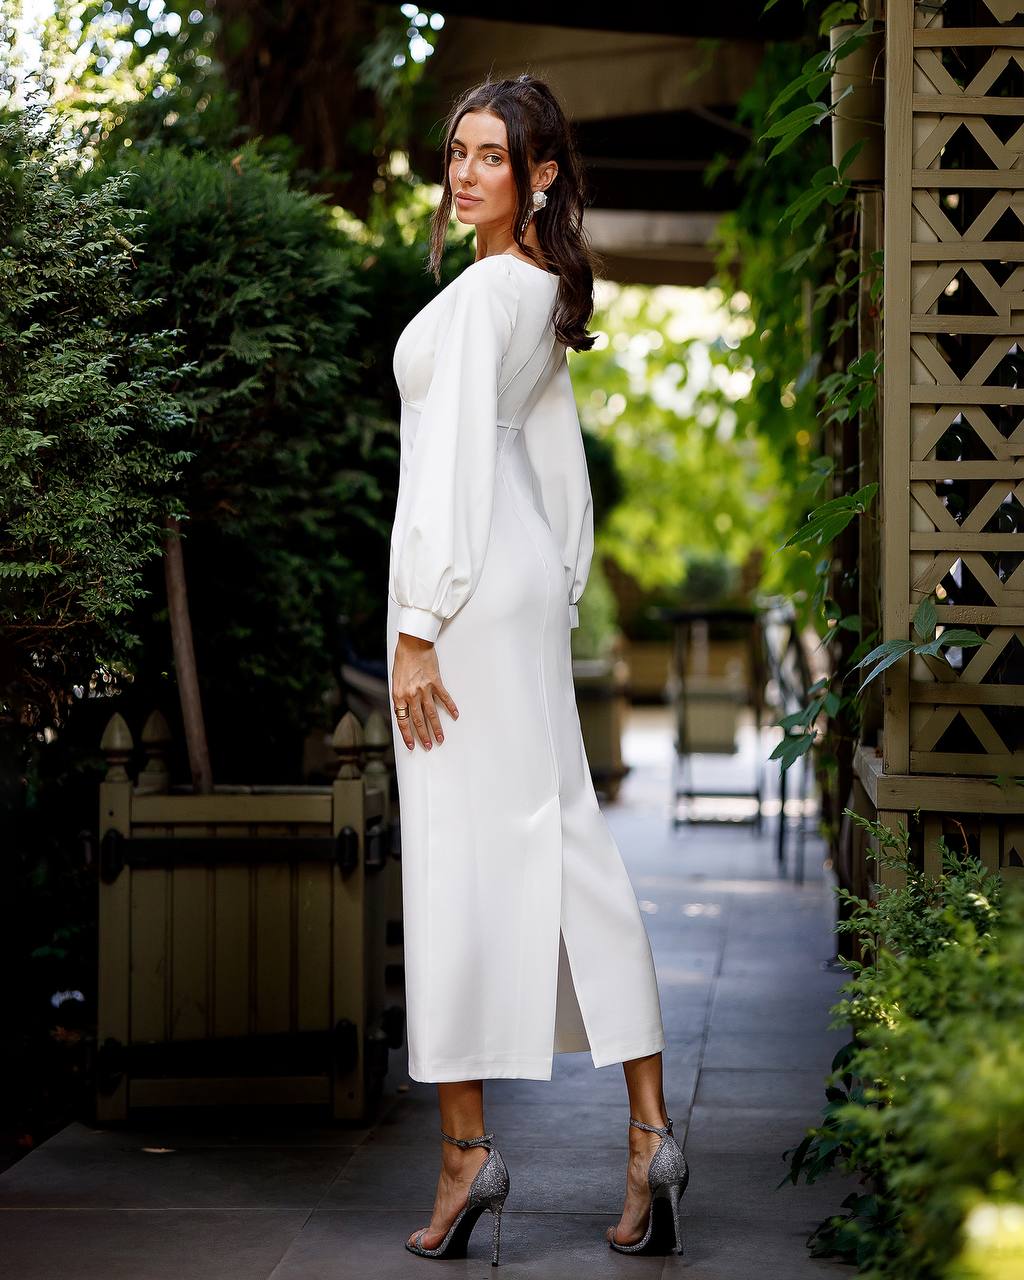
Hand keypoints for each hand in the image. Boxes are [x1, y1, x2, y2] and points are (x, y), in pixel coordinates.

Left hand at [392, 632, 458, 750]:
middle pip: (418, 720)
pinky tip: (455, 715)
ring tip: (441, 738)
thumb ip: (401, 695)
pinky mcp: (435, 681)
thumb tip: (405, 709)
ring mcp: (424, 689)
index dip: (407, 735)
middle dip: (424, 735)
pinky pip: (444, 697)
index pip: (403, 721)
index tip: (412, 745)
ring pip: (431, 713)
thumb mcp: (396, 680)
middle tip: (429, 746)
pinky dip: (450, 707)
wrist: (412, 643)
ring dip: (437, 727)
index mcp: (399, 695)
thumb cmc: (403, 659)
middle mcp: (411, 694)